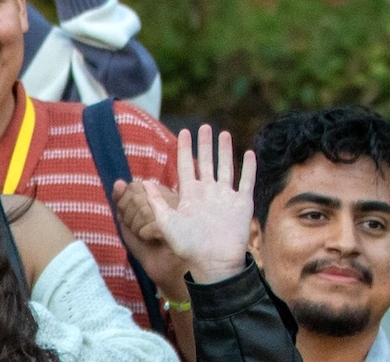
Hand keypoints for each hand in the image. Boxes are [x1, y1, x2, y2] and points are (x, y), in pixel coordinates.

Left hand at [114, 178, 187, 299]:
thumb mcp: (128, 222)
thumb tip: (118, 182)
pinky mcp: (181, 224)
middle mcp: (171, 197)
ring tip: (146, 236)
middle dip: (130, 216)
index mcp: (160, 194)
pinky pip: (152, 221)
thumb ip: (121, 201)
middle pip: (137, 195)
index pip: (133, 186)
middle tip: (138, 230)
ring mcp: (179, 210)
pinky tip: (153, 240)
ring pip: (144, 208)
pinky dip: (145, 234)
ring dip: (137, 226)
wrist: (161, 270)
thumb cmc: (146, 245)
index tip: (130, 219)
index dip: (124, 203)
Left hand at [139, 125, 256, 284]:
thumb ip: (156, 201)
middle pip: (206, 162)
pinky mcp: (242, 204)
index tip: (183, 132)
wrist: (213, 262)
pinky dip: (248, 167)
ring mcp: (225, 197)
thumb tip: (141, 182)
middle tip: (204, 127)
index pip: (186, 165)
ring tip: (224, 133)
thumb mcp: (166, 222)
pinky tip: (249, 153)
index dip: (185, 149)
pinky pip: (246, 181)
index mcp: (189, 194)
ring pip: (226, 167)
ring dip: (225, 151)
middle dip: (205, 144)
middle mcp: (207, 193)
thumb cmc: (187, 246)